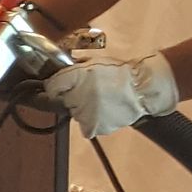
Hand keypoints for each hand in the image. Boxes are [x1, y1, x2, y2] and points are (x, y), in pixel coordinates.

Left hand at [42, 52, 179, 138]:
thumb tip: (57, 76)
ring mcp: (83, 113)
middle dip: (72, 97)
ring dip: (83, 109)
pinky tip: (104, 112)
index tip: (56, 87)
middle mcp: (75, 95)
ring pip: (75, 114)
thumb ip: (73, 70)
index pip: (51, 87)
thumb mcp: (92, 64)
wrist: (140, 89)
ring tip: (101, 102)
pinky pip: (86, 126)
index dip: (53, 86)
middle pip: (63, 101)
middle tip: (90, 92)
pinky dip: (92, 121)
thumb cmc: (118, 73)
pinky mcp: (92, 127)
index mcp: (75, 76)